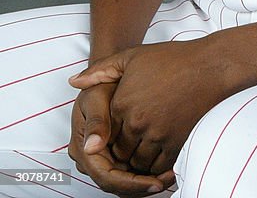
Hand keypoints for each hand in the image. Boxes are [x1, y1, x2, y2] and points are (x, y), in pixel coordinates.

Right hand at [68, 80, 173, 194]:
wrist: (109, 76)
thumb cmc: (103, 84)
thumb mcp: (96, 97)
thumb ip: (96, 121)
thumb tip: (92, 147)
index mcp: (82, 146)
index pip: (106, 177)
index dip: (131, 183)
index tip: (155, 182)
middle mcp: (90, 157)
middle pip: (115, 184)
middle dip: (141, 186)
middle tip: (166, 181)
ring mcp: (101, 156)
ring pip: (122, 181)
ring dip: (144, 182)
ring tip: (168, 176)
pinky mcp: (112, 153)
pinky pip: (127, 172)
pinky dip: (143, 174)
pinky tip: (163, 168)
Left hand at [69, 40, 229, 179]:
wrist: (208, 65)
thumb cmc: (171, 59)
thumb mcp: (131, 56)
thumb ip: (100, 70)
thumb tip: (74, 82)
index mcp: (121, 103)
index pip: (105, 134)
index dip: (108, 137)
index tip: (115, 133)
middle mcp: (135, 121)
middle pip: (119, 152)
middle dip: (122, 153)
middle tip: (127, 150)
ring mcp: (156, 133)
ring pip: (137, 162)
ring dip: (138, 162)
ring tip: (142, 153)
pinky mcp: (175, 140)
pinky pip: (159, 166)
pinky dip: (156, 167)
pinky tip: (158, 158)